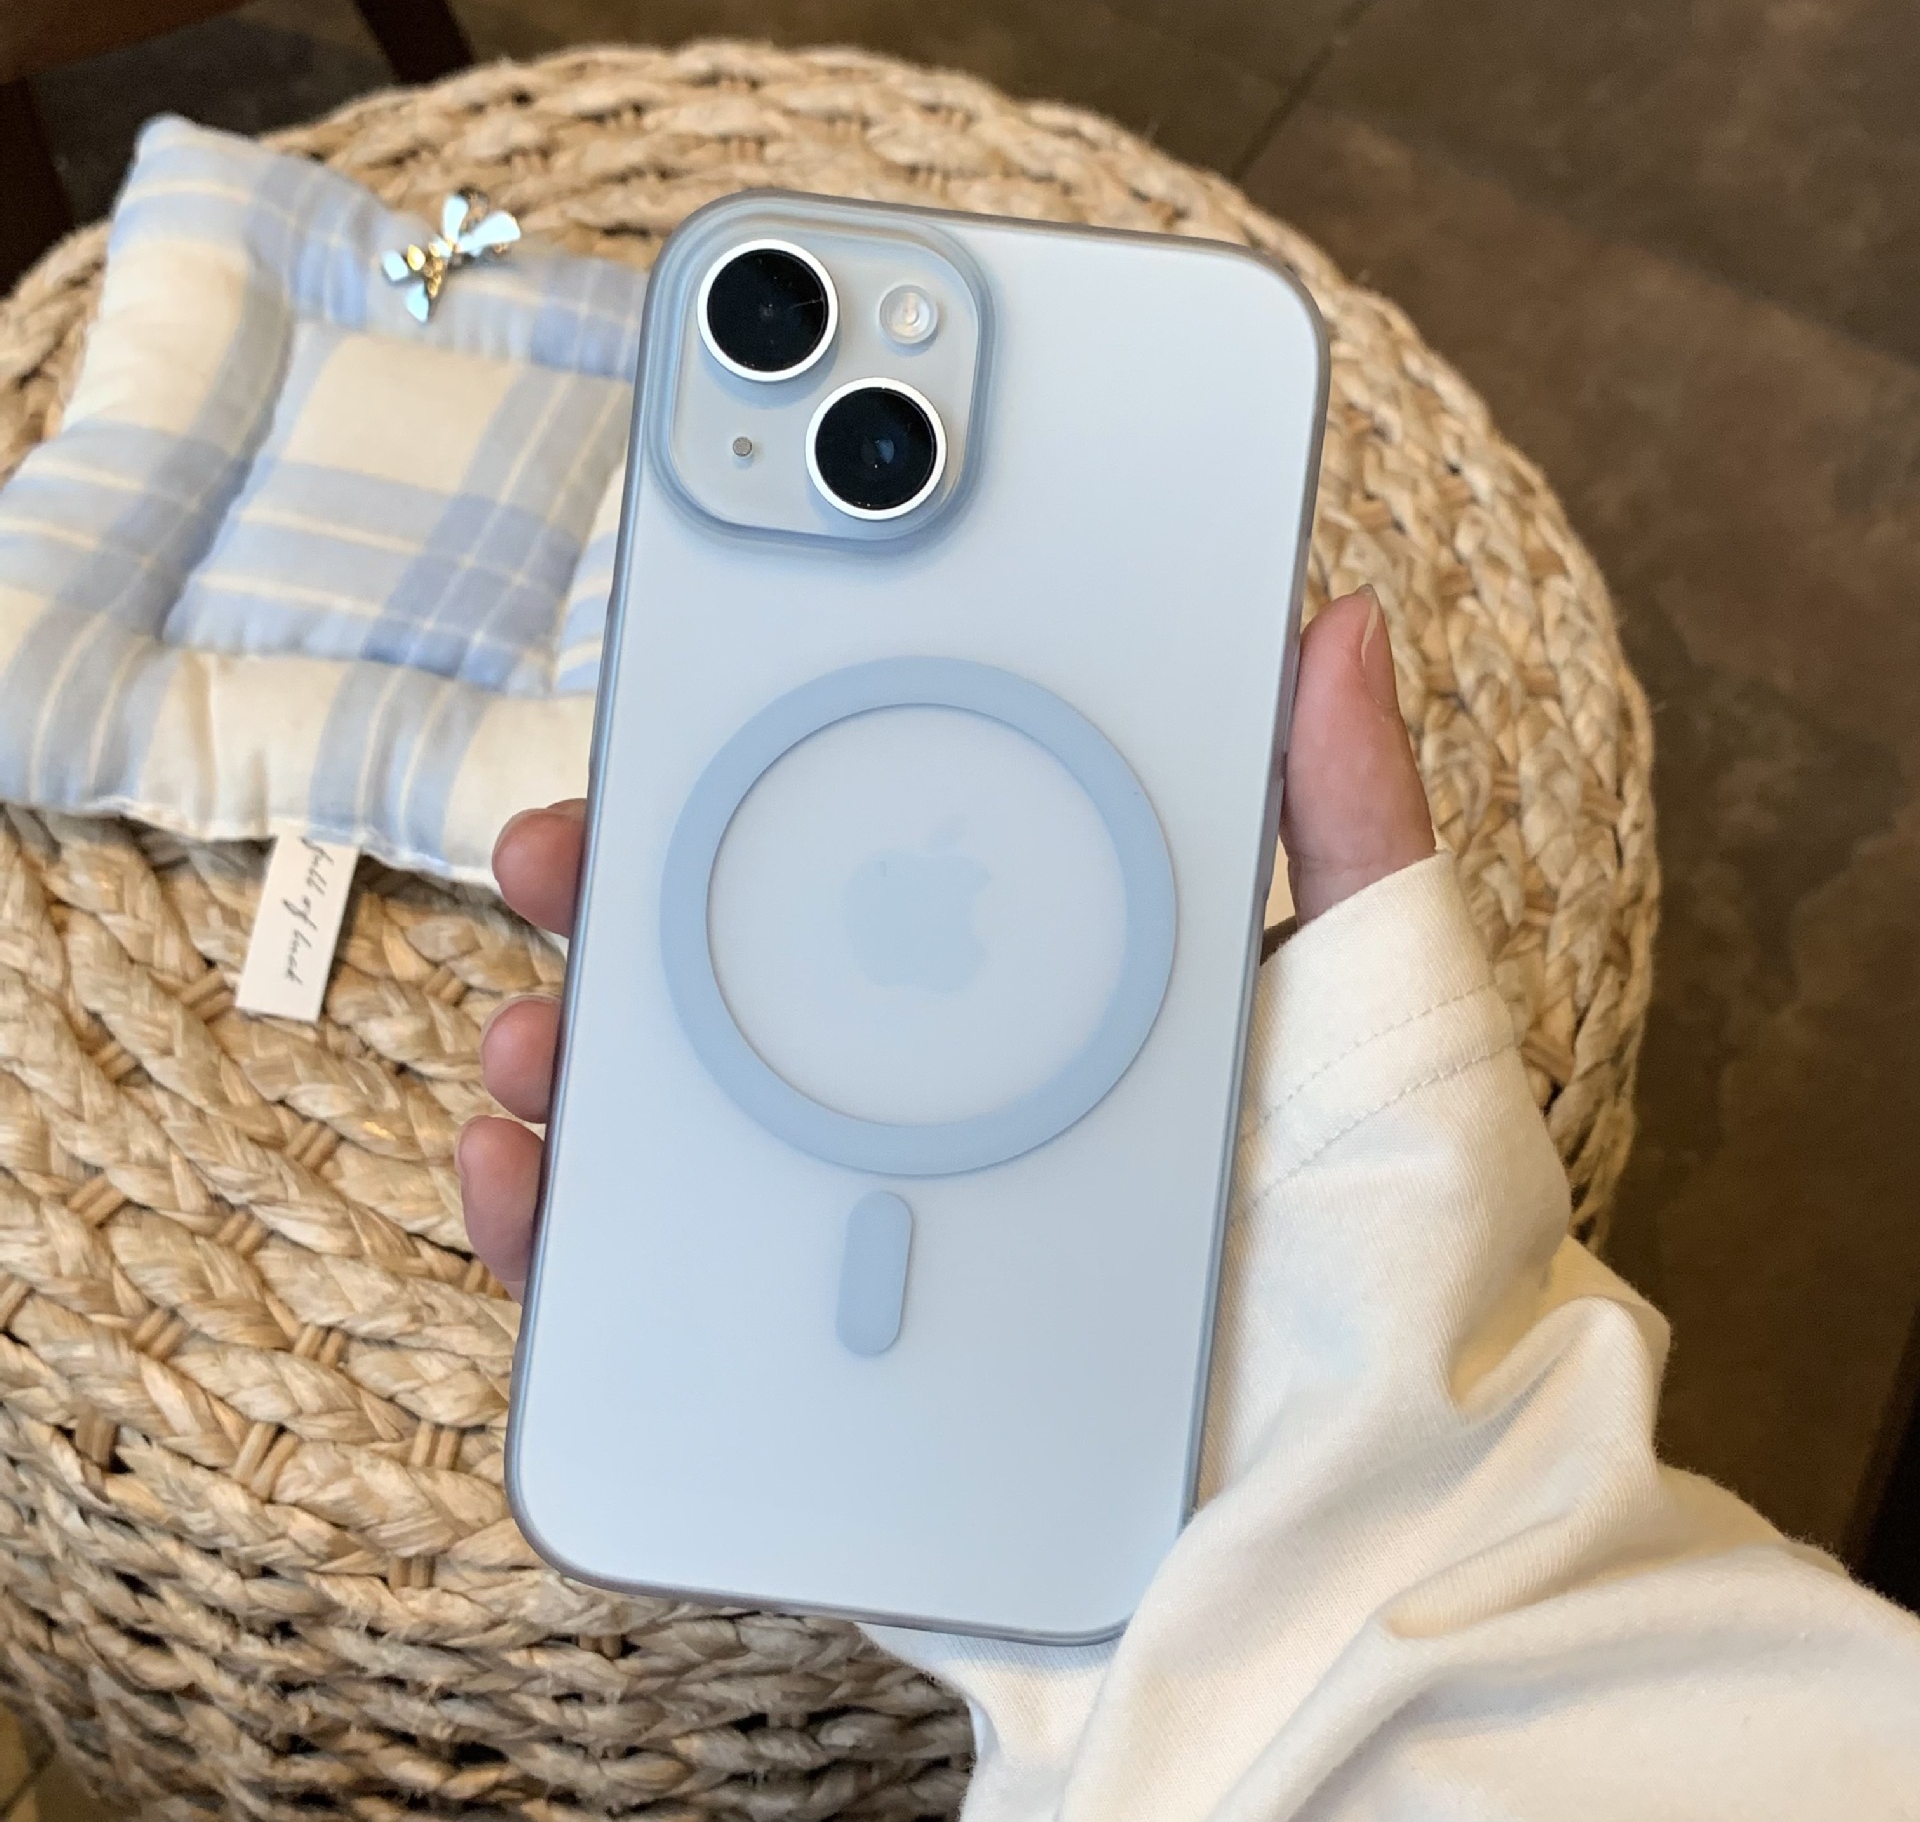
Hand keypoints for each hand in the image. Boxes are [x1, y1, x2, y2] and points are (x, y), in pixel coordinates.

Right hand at [456, 588, 1433, 1293]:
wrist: (1357, 1523)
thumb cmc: (1395, 1258)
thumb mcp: (1382, 1000)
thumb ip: (1347, 819)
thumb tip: (1336, 624)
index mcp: (1051, 1018)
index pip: (876, 885)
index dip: (766, 803)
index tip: (687, 727)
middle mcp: (952, 1127)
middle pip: (750, 1000)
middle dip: (627, 918)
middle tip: (564, 857)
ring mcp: (881, 1254)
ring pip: (687, 1143)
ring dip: (576, 1073)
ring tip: (537, 1042)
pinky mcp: (829, 1386)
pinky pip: (667, 1310)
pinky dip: (570, 1245)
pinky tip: (527, 1184)